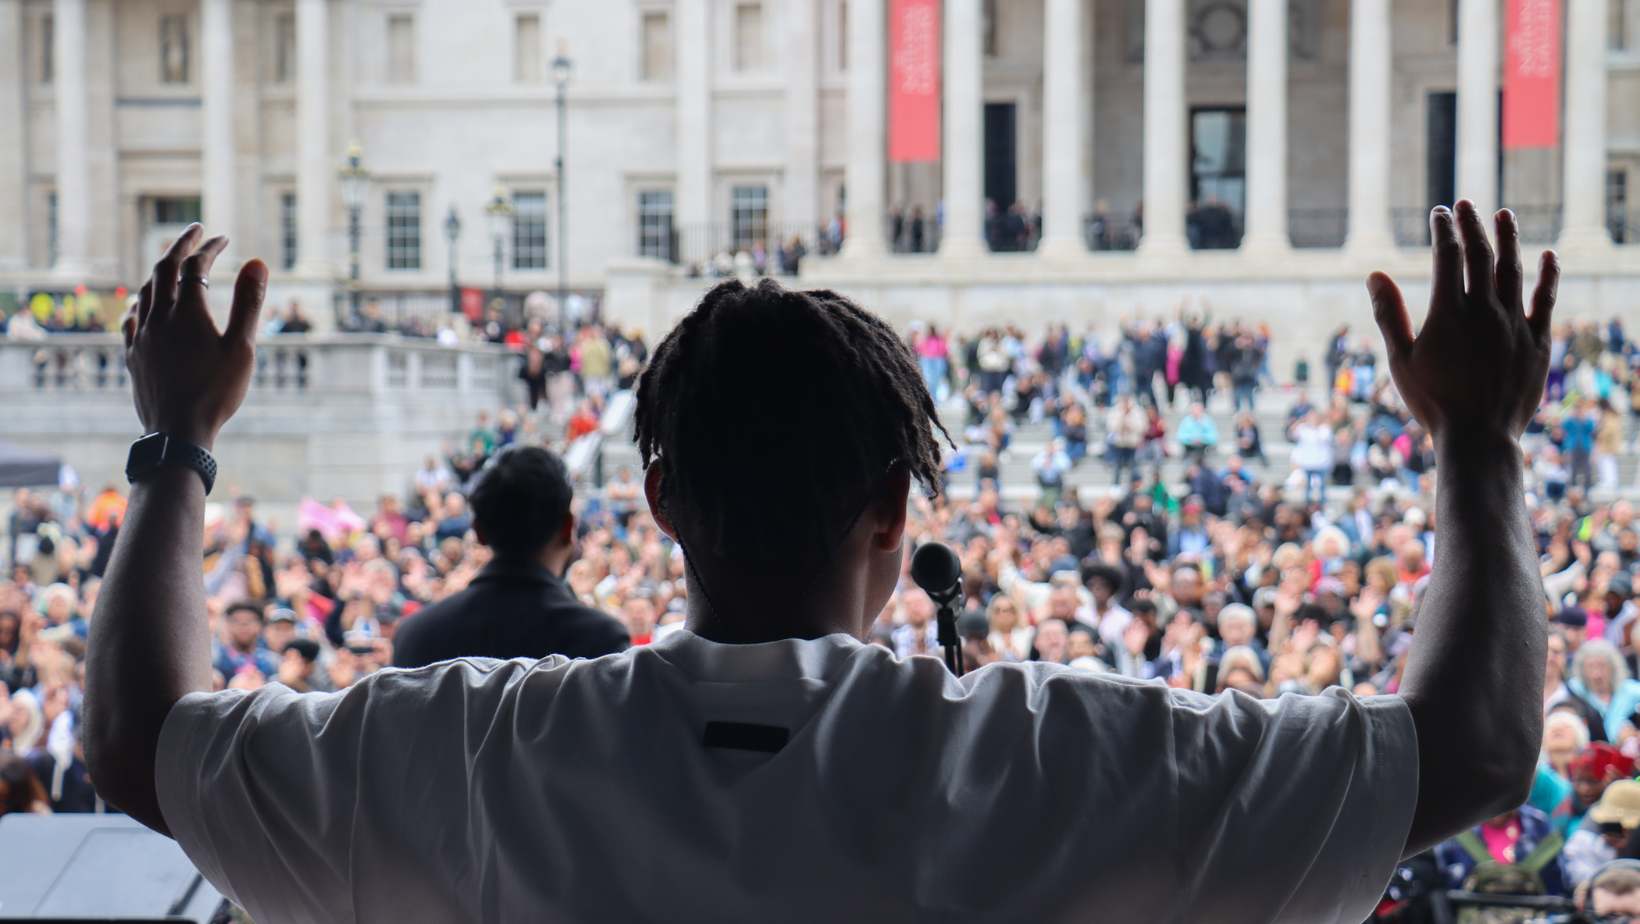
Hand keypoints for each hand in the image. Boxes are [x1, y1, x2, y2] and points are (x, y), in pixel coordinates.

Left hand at [122, 224, 266, 450]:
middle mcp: (159, 318)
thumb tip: (257, 262)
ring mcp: (141, 336)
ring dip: (159, 271)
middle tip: (195, 233)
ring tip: (173, 264)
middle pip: (163, 269)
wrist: (178, 432)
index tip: (223, 238)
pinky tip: (143, 304)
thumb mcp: (242, 347)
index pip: (195, 266)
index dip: (209, 248)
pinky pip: (131, 318)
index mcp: (187, 312)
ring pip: (145, 291)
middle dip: (179, 246)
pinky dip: (141, 301)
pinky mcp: (133, 355)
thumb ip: (249, 302)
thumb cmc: (216, 392)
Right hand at [1367, 202, 1556, 446]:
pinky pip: (1545, 299)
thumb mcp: (1400, 359)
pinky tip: (1547, 256)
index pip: (1447, 255)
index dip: (1443, 229)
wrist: (1479, 436)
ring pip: (1513, 269)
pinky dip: (1548, 275)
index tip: (1439, 213)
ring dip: (1508, 238)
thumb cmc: (1433, 401)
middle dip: (1471, 225)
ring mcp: (1514, 323)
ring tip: (1504, 215)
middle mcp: (1485, 309)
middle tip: (1465, 205)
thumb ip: (1389, 314)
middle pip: (1480, 254)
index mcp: (1449, 312)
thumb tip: (1374, 275)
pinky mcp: (1537, 339)